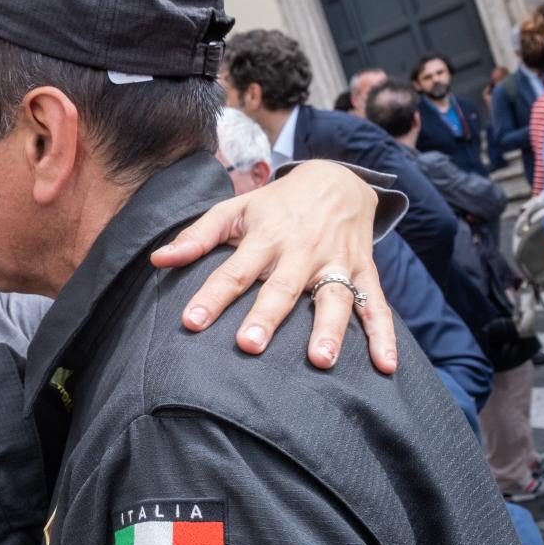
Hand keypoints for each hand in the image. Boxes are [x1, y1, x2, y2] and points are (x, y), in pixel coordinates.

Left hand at [151, 160, 396, 373]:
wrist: (338, 178)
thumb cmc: (277, 204)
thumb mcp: (235, 210)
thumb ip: (197, 236)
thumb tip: (157, 259)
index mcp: (266, 237)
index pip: (234, 270)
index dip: (212, 296)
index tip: (192, 322)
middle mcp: (302, 251)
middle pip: (283, 286)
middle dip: (268, 315)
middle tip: (251, 345)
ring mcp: (336, 262)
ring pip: (334, 297)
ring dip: (329, 329)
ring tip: (321, 360)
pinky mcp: (364, 271)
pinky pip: (377, 306)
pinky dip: (383, 335)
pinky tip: (385, 366)